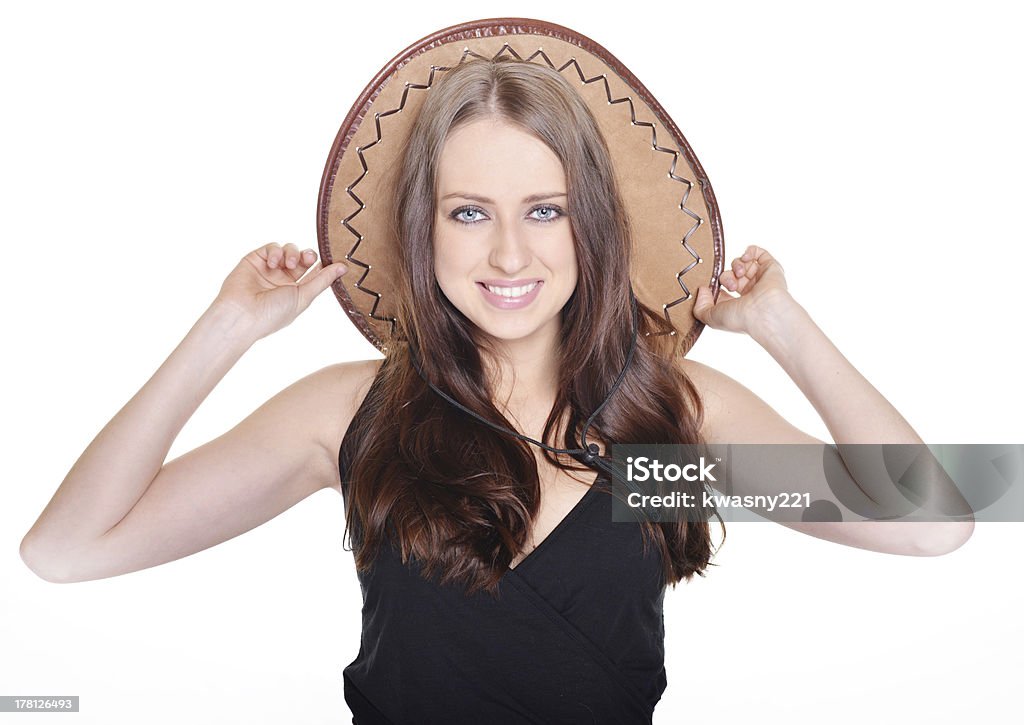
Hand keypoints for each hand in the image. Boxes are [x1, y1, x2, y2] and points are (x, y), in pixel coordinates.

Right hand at [212, 242, 346, 340]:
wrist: (241, 315)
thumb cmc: (272, 314)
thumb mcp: (303, 297)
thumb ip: (323, 280)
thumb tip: (344, 268)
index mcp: (296, 292)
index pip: (314, 273)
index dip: (324, 265)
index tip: (334, 259)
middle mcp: (283, 280)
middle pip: (303, 258)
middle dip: (308, 256)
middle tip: (309, 258)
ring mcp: (269, 269)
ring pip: (288, 250)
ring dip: (293, 253)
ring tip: (290, 263)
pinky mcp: (255, 260)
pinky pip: (271, 247)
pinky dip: (275, 252)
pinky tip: (273, 263)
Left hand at [693, 245, 793, 334]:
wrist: (763, 312)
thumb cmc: (740, 318)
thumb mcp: (710, 317)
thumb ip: (699, 307)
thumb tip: (702, 290)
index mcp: (737, 304)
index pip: (723, 290)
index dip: (714, 285)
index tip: (709, 288)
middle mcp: (750, 291)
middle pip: (730, 274)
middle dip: (726, 277)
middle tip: (730, 285)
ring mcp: (760, 279)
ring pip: (742, 263)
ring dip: (736, 265)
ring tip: (740, 274)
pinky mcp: (770, 267)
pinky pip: (758, 253)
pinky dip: (749, 251)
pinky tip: (745, 258)